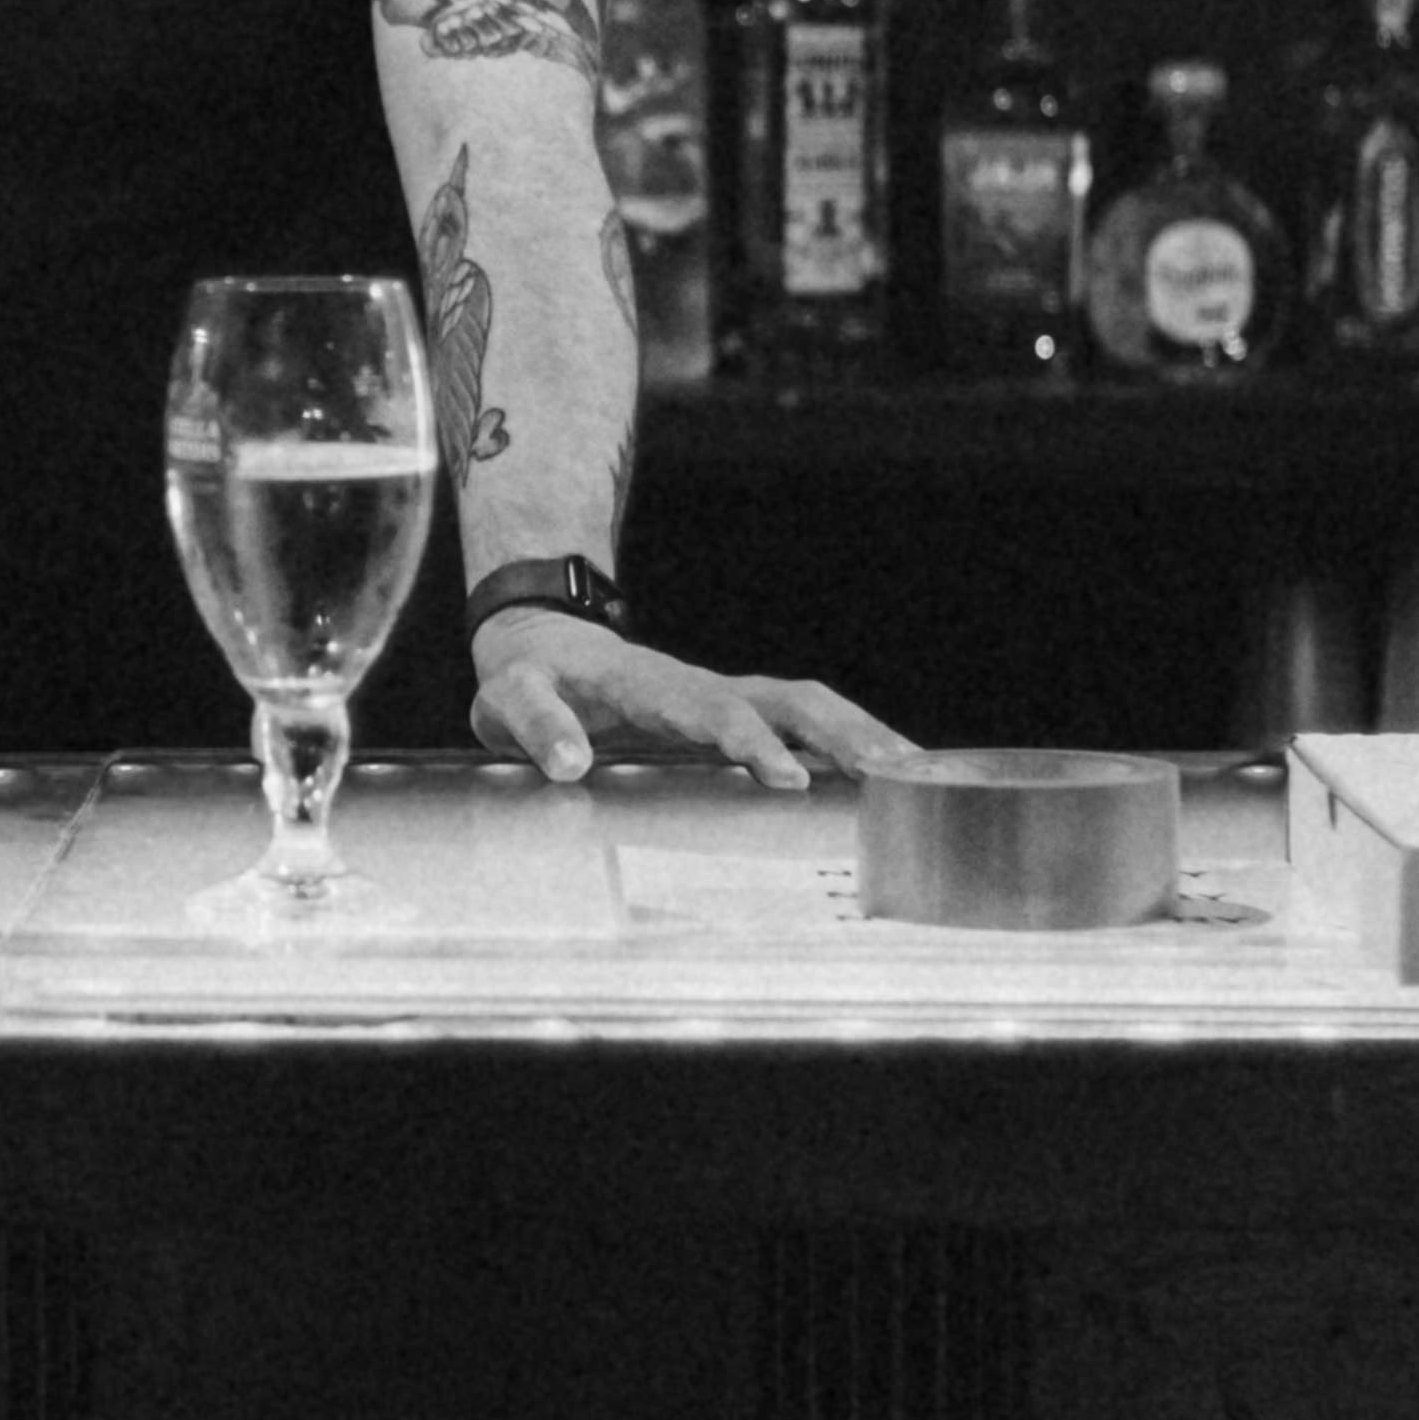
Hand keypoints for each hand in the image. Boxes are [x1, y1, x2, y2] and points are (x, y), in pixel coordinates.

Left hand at [468, 611, 910, 789]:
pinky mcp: (729, 713)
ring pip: (806, 705)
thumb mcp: (509, 699)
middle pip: (788, 699)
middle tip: (889, 773)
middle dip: (841, 733)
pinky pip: (798, 722)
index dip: (752, 741)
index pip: (713, 710)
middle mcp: (700, 686)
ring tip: (909, 775)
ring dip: (858, 734)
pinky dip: (844, 742)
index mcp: (651, 684)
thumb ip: (536, 726)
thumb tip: (569, 764)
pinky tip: (881, 777)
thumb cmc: (527, 677)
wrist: (537, 641)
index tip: (788, 777)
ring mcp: (721, 696)